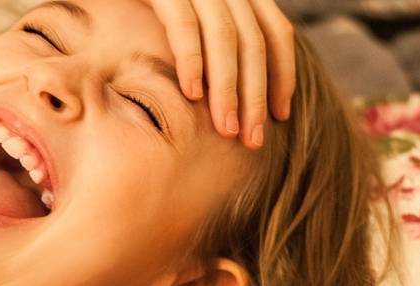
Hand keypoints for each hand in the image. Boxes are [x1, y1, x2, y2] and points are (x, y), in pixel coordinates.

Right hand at [145, 0, 295, 148]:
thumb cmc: (137, 5)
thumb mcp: (185, 20)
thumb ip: (210, 44)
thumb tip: (230, 92)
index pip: (274, 32)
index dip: (282, 75)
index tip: (280, 116)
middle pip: (253, 42)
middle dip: (256, 95)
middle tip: (252, 138)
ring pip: (226, 37)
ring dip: (229, 88)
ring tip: (226, 128)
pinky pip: (184, 24)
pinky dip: (192, 60)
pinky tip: (192, 93)